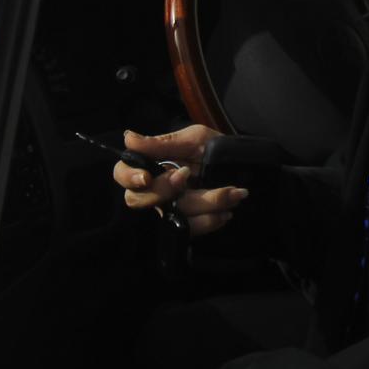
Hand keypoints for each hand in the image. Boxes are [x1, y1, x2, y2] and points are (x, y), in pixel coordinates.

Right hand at [114, 124, 247, 236]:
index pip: (122, 173)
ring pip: (170, 215)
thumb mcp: (194, 139)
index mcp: (152, 166)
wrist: (246, 169)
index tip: (146, 177)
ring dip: (202, 204)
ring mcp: (169, 210)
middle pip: (138, 200)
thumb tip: (128, 137)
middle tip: (188, 175)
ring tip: (230, 193)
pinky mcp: (186, 226)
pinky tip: (226, 212)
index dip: (128, 177)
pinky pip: (189, 231)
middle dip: (163, 190)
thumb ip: (163, 142)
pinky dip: (210, 221)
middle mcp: (155, 190)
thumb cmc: (214, 149)